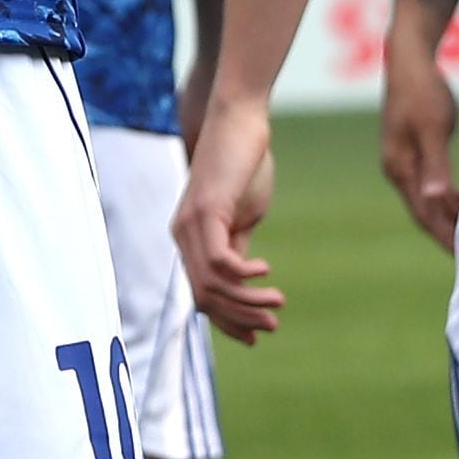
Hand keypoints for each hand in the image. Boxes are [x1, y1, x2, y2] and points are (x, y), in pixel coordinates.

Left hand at [172, 104, 283, 342]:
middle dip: (239, 319)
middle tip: (272, 324)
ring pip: (213, 285)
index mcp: (189, 238)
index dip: (227, 322)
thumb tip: (243, 279)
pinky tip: (266, 270)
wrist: (238, 121)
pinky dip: (244, 275)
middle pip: (204, 297)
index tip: (256, 337)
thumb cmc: (242, 165)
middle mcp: (182, 235)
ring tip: (277, 303)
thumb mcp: (241, 214)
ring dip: (247, 302)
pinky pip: (220, 261)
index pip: (200, 295)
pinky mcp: (206, 211)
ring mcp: (190, 224)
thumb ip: (237, 244)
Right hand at [378, 36, 458, 253]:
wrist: (408, 60)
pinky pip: (429, 184)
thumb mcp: (432, 127)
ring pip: (427, 200)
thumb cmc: (422, 91)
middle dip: (448, 233)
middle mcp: (397, 169)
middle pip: (423, 212)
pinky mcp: (412, 150)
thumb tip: (435, 199)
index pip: (424, 214)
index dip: (446, 237)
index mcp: (400, 167)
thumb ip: (435, 164)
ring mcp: (403, 160)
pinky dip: (447, 198)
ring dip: (448, 217)